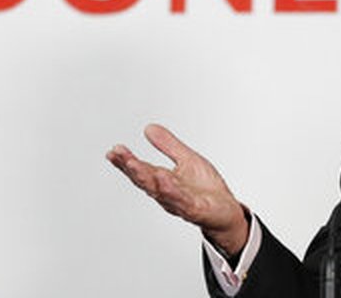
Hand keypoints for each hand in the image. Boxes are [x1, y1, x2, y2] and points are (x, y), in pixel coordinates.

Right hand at [107, 123, 248, 254]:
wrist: (227, 212)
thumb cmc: (206, 189)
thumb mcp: (188, 159)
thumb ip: (168, 146)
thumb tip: (149, 128)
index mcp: (163, 180)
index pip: (141, 169)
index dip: (125, 161)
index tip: (113, 150)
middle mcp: (167, 193)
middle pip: (145, 179)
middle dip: (130, 167)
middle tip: (118, 154)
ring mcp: (180, 202)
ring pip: (159, 191)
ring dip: (146, 178)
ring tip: (134, 164)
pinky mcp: (196, 209)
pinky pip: (182, 200)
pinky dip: (171, 191)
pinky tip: (164, 179)